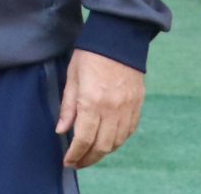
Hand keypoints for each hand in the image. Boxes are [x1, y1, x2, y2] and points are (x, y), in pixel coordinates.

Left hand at [56, 49, 144, 168]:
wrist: (118, 38)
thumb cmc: (89, 55)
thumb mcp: (72, 77)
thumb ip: (68, 106)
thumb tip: (62, 131)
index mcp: (92, 101)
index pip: (84, 139)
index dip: (75, 154)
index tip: (67, 161)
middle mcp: (112, 109)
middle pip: (101, 146)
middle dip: (88, 158)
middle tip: (77, 163)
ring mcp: (127, 109)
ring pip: (116, 142)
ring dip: (102, 152)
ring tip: (90, 154)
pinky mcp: (137, 105)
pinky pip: (128, 132)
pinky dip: (117, 142)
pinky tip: (107, 142)